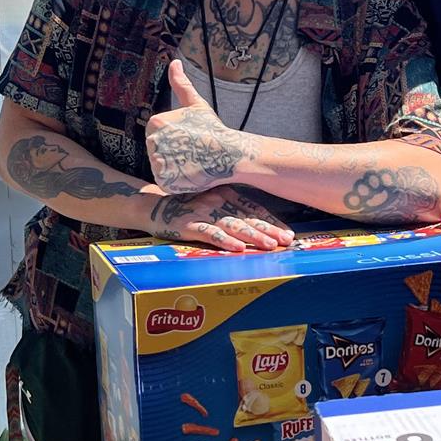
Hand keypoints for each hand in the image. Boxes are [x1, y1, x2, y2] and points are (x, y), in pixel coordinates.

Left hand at [146, 61, 246, 194]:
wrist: (230, 153)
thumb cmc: (213, 128)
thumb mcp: (195, 104)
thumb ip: (181, 84)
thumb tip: (174, 62)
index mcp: (156, 122)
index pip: (158, 135)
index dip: (175, 139)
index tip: (190, 138)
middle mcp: (152, 141)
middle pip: (157, 151)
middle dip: (174, 153)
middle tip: (193, 151)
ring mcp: (158, 162)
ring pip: (161, 167)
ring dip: (175, 167)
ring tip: (192, 162)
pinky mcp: (164, 180)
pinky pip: (166, 181)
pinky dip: (177, 180)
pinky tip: (190, 174)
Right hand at [146, 185, 294, 252]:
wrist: (152, 204)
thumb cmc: (186, 204)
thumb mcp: (211, 199)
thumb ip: (231, 207)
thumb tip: (257, 223)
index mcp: (226, 193)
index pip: (254, 208)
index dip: (272, 221)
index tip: (288, 233)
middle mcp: (217, 200)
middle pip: (248, 217)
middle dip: (269, 230)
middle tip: (286, 241)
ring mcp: (203, 212)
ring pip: (233, 225)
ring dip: (253, 236)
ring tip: (269, 245)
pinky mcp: (188, 224)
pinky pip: (210, 233)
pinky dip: (225, 241)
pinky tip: (238, 248)